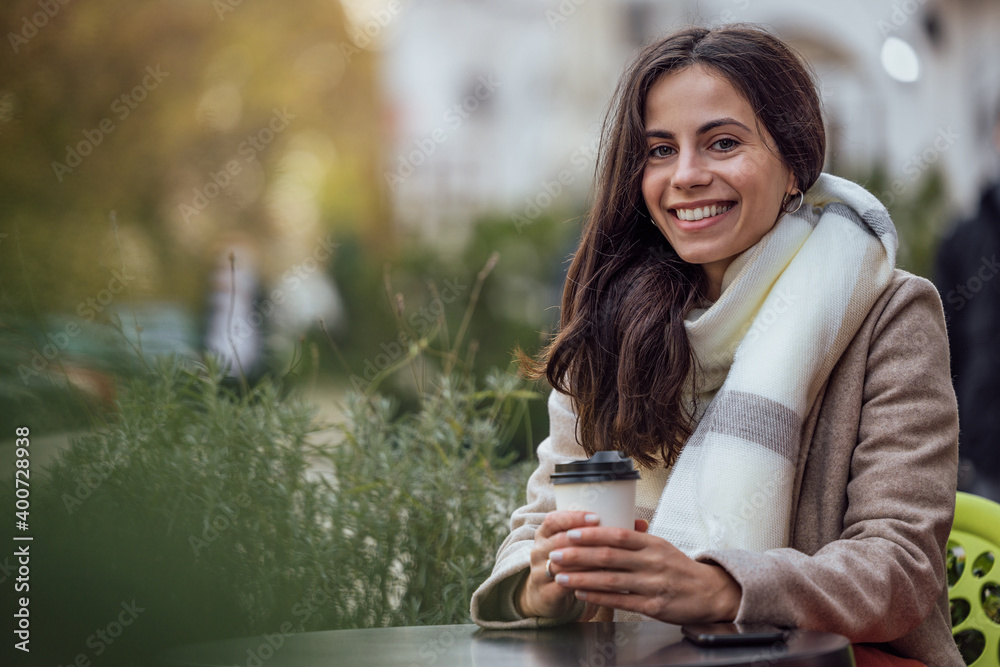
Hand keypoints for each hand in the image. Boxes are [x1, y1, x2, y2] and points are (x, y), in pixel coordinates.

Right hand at [515, 511, 648, 619]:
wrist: (547, 593)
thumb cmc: (571, 563)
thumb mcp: (579, 544)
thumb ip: (605, 532)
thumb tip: (642, 523)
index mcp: (546, 532)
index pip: (554, 519)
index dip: (573, 517)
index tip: (596, 517)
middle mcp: (539, 549)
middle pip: (559, 541)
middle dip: (584, 541)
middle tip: (607, 541)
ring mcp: (539, 571)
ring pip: (562, 564)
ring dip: (585, 563)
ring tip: (608, 562)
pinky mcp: (546, 592)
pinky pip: (564, 586)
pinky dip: (582, 583)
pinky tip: (598, 583)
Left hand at [547, 525, 741, 623]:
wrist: (709, 593)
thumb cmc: (679, 568)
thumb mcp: (661, 545)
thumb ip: (638, 536)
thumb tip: (615, 523)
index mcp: (652, 544)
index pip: (618, 535)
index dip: (592, 534)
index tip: (570, 533)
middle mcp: (652, 562)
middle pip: (609, 557)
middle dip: (578, 555)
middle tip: (555, 554)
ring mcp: (653, 584)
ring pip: (611, 580)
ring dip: (582, 578)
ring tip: (560, 575)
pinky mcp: (654, 606)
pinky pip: (620, 601)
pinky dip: (598, 597)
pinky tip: (581, 594)